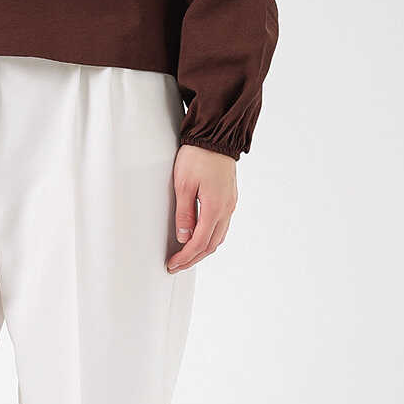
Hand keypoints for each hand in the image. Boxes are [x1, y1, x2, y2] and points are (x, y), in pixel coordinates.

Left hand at [166, 144, 237, 270]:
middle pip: (211, 245)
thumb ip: (184, 213)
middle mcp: (226, 209)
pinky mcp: (229, 198)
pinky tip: (198, 237)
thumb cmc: (197, 157)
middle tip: (176, 265)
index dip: (185, 256)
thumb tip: (184, 237)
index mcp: (215, 208)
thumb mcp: (183, 185)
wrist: (215, 138)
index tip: (173, 263)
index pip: (199, 242)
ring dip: (202, 249)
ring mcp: (230, 204)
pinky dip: (209, 237)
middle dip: (193, 258)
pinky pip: (221, 225)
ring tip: (186, 255)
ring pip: (218, 237)